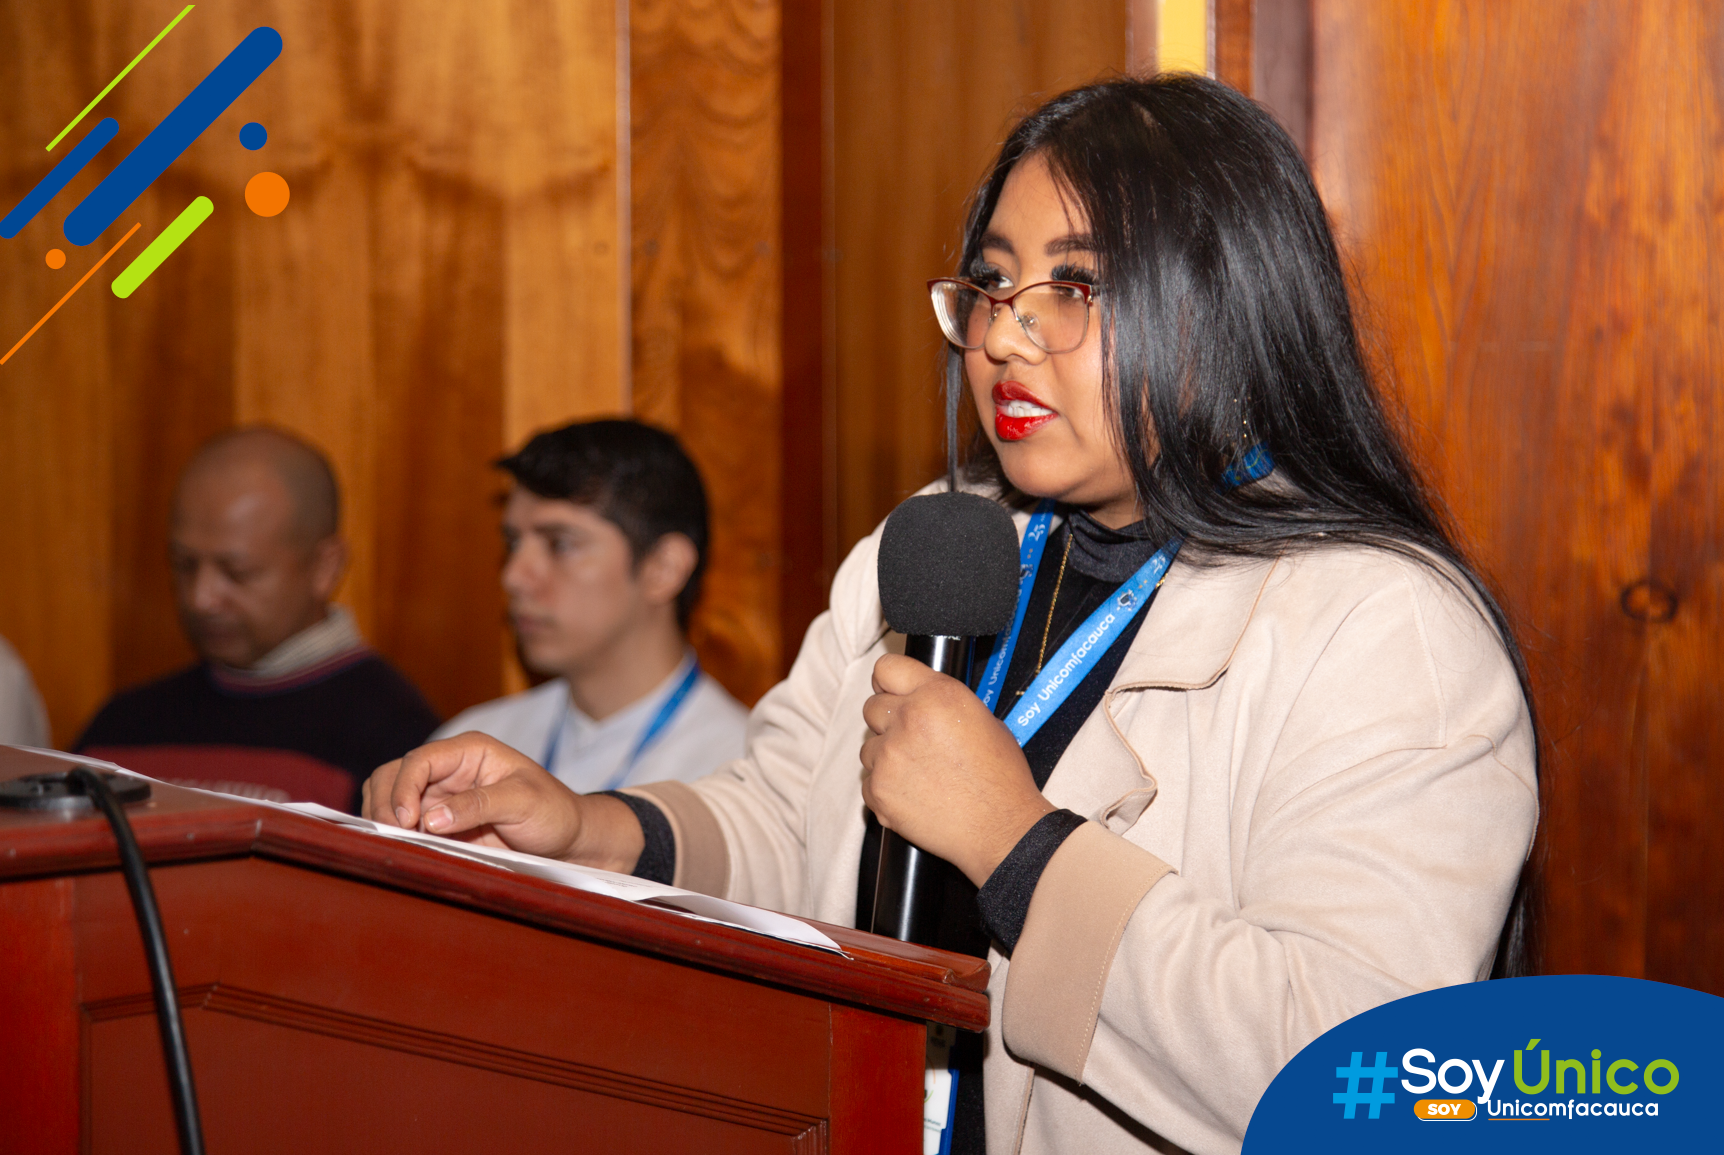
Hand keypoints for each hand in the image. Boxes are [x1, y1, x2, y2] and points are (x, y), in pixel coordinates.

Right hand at [362, 733, 644, 872]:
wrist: (568, 842)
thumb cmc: (554, 812)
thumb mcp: (524, 802)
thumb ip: (478, 805)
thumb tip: (430, 818)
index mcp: (469, 751)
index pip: (420, 760)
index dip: (404, 788)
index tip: (405, 820)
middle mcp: (448, 771)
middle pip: (393, 776)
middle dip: (384, 804)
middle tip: (393, 837)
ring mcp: (440, 799)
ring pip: (390, 800)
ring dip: (384, 821)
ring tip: (397, 846)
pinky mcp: (438, 826)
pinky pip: (404, 828)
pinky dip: (396, 838)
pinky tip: (404, 853)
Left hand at [860, 654, 1054, 886]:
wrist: (1000, 829)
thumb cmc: (1000, 778)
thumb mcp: (985, 720)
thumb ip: (942, 701)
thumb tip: (917, 696)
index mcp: (937, 696)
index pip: (887, 668)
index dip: (890, 681)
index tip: (892, 692)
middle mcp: (907, 720)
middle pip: (872, 706)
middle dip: (888, 720)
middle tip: (913, 740)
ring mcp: (888, 757)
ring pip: (868, 746)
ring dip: (886, 755)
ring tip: (920, 773)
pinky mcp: (878, 790)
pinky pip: (869, 780)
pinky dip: (886, 787)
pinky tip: (914, 794)